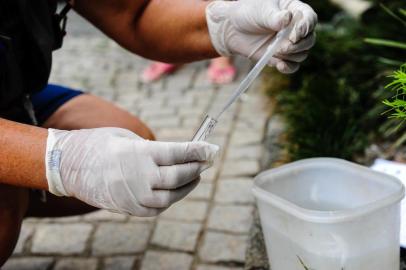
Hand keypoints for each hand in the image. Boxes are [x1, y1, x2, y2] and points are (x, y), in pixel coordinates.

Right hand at [45, 128, 218, 215]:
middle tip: (207, 160)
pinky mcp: (129, 209)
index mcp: (139, 154)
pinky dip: (171, 198)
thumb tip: (181, 155)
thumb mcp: (128, 138)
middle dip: (197, 167)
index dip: (198, 151)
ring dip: (188, 185)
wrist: (68, 166)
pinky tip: (176, 189)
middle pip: (179, 176)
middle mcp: (139, 177)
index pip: (178, 153)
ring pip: (172, 196)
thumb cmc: (100, 145)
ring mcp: (134, 196)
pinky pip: (158, 207)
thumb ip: (155, 149)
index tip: (212, 148)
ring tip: (196, 175)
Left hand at [206, 0, 316, 72]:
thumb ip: (274, 17)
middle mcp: (295, 28)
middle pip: (309, 39)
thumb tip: (288, 19)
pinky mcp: (280, 57)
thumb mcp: (260, 11)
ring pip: (302, 54)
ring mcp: (289, 43)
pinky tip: (280, 66)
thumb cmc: (247, 13)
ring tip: (275, 52)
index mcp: (294, 10)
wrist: (232, 29)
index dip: (306, 27)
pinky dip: (289, 68)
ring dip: (291, 56)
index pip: (310, 18)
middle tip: (283, 48)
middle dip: (298, 46)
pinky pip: (292, 66)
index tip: (295, 35)